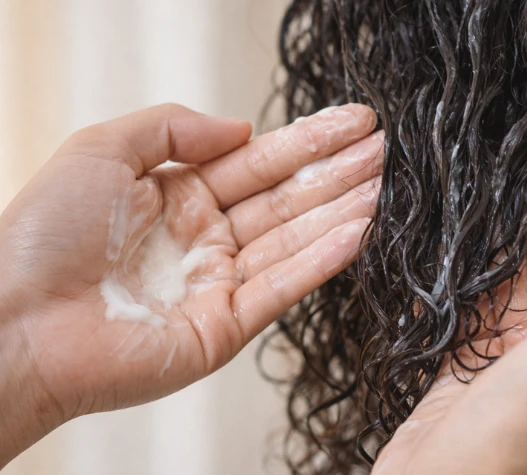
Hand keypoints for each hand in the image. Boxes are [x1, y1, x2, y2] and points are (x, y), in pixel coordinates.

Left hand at [0, 104, 381, 465]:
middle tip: (387, 152)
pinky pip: (282, 287)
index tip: (353, 123)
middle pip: (286, 200)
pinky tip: (359, 231)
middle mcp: (205, 240)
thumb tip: (243, 127)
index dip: (307, 143)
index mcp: (178, 198)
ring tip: (388, 187)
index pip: (258, 164)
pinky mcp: (224, 328)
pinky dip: (322, 261)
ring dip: (342, 212)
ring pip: (294, 240)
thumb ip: (174, 130)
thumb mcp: (102, 151)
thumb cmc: (42, 235)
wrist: (14, 320)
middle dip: (337, 174)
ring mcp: (218, 285)